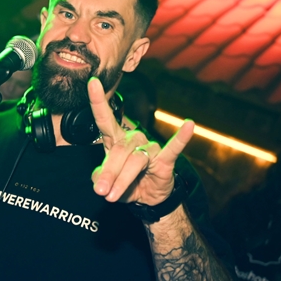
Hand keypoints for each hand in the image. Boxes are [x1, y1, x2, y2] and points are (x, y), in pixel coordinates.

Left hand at [88, 77, 193, 205]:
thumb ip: (100, 178)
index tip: (92, 82)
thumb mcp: (108, 184)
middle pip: (118, 150)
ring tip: (112, 197)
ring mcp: (150, 148)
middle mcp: (133, 139)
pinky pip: (173, 148)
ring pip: (135, 160)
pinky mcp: (166, 159)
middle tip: (101, 191)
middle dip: (109, 172)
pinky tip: (189, 125)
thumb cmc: (127, 184)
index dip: (98, 101)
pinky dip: (181, 137)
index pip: (105, 118)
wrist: (149, 199)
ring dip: (122, 179)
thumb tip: (99, 180)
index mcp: (115, 140)